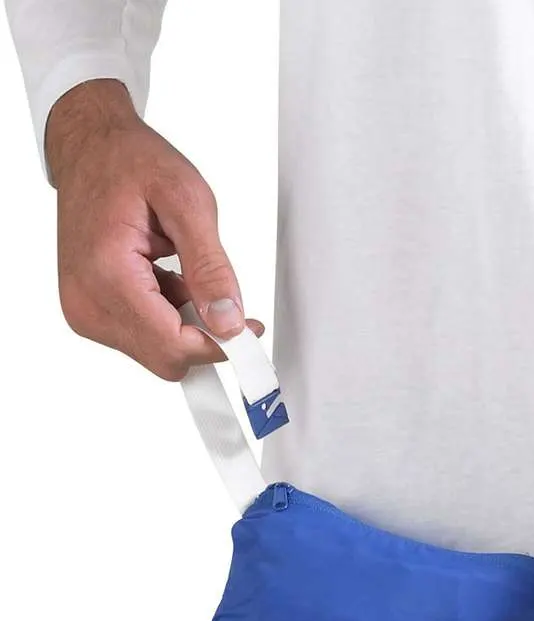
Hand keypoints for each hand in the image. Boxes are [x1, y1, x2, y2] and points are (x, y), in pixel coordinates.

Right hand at [45, 79, 263, 379]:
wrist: (90, 147)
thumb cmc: (130, 162)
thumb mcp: (188, 203)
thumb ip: (211, 268)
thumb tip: (228, 320)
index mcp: (107, 275)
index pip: (174, 346)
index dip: (220, 345)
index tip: (249, 331)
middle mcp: (87, 302)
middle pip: (166, 358)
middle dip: (204, 336)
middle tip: (224, 300)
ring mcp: (84, 310)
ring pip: (158, 352)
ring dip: (185, 324)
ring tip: (184, 274)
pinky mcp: (89, 311)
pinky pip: (144, 337)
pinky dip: (168, 316)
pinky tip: (167, 279)